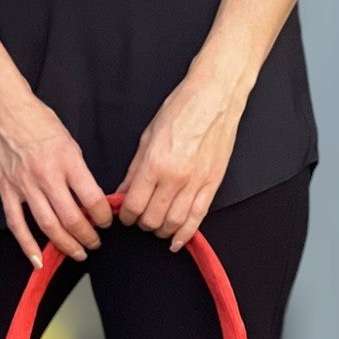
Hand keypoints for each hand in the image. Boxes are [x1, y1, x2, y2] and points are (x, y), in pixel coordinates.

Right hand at [0, 88, 113, 266]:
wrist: (2, 110)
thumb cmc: (38, 120)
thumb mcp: (69, 140)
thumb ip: (79, 170)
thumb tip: (91, 197)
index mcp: (67, 160)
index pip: (91, 198)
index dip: (103, 216)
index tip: (107, 221)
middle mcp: (47, 175)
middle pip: (72, 217)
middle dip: (88, 236)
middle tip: (95, 243)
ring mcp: (24, 185)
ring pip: (48, 226)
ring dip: (66, 244)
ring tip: (78, 253)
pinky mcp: (6, 190)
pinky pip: (17, 224)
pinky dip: (27, 246)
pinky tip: (38, 260)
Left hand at [115, 68, 245, 250]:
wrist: (215, 97)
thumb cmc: (181, 109)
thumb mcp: (148, 135)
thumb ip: (135, 168)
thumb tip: (123, 191)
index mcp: (155, 163)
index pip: (134, 204)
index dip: (125, 215)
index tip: (124, 214)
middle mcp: (175, 177)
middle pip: (153, 218)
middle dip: (142, 224)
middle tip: (138, 219)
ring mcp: (196, 182)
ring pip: (174, 223)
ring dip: (161, 231)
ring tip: (155, 227)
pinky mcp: (212, 184)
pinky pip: (198, 217)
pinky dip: (186, 234)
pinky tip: (176, 241)